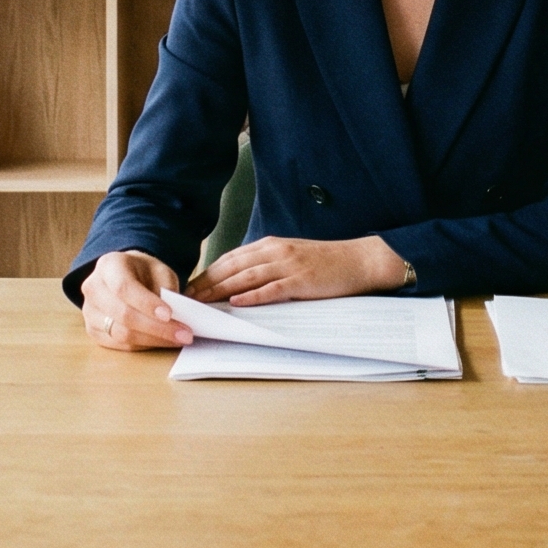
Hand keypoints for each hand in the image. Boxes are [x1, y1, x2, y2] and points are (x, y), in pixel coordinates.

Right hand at [79, 251, 190, 350]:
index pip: (124, 287)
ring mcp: (89, 312)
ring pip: (121, 334)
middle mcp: (93, 288)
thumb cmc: (143, 272)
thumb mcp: (160, 270)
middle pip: (123, 315)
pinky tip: (162, 341)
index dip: (146, 303)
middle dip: (157, 328)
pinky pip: (120, 345)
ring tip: (178, 338)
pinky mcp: (93, 331)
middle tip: (185, 333)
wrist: (125, 276)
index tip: (169, 314)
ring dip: (154, 340)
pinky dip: (144, 345)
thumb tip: (176, 317)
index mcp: (108, 265)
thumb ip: (166, 289)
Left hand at [189, 234, 403, 306]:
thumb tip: (239, 282)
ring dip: (221, 289)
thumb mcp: (291, 257)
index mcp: (270, 245)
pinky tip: (237, 303)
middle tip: (188, 297)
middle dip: (207, 282)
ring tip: (203, 301)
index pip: (231, 258)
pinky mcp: (301, 281)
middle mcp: (275, 251)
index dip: (208, 271)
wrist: (359, 260)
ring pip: (247, 277)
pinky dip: (253, 296)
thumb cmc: (325, 262)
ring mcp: (288, 265)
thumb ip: (267, 265)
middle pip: (233, 266)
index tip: (191, 285)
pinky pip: (272, 289)